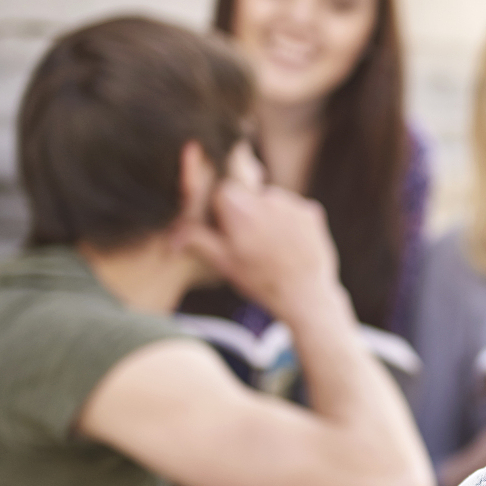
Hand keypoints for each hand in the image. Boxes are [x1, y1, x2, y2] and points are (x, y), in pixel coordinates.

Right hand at [180, 181, 344, 324]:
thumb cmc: (259, 281)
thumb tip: (173, 237)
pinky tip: (289, 246)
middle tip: (250, 244)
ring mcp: (292, 203)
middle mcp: (266, 197)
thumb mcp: (223, 263)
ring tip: (272, 248)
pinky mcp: (312, 211)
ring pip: (271, 202)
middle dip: (245, 214)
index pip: (223, 191)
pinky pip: (293, 209)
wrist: (305, 295)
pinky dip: (289, 223)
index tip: (227, 229)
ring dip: (268, 217)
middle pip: (248, 196)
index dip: (222, 210)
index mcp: (239, 207)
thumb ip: (198, 241)